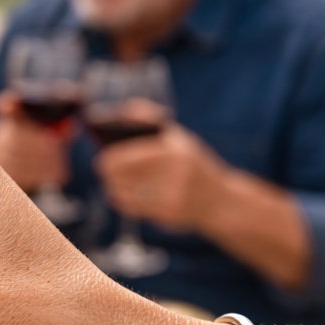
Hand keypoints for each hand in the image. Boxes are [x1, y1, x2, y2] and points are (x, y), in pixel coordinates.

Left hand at [94, 121, 227, 231]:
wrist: (222, 201)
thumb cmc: (195, 165)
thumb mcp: (181, 138)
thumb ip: (152, 121)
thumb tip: (124, 109)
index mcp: (174, 151)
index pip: (126, 157)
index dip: (108, 159)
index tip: (102, 159)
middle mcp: (174, 174)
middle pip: (120, 177)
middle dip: (110, 174)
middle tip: (107, 172)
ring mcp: (171, 196)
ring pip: (123, 194)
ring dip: (114, 189)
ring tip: (114, 183)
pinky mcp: (167, 215)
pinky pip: (132, 210)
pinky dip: (124, 203)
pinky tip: (125, 196)